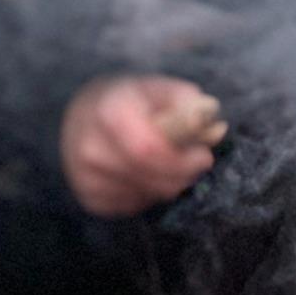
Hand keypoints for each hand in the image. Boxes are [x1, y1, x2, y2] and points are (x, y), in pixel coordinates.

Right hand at [60, 76, 226, 217]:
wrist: (84, 115)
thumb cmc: (131, 101)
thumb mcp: (158, 88)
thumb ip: (186, 101)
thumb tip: (212, 123)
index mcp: (109, 111)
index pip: (148, 149)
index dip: (182, 160)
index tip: (203, 155)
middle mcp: (91, 145)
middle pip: (152, 179)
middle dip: (184, 175)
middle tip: (197, 163)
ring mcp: (86, 175)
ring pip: (148, 195)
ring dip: (169, 185)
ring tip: (168, 163)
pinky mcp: (90, 198)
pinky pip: (135, 206)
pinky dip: (150, 194)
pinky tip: (145, 174)